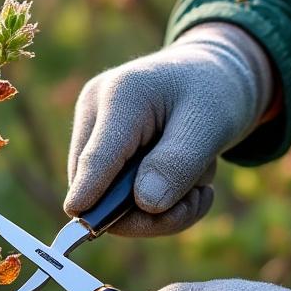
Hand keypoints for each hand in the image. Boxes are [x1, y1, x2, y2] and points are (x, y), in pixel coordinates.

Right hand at [64, 23, 271, 236]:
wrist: (209, 76)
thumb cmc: (213, 94)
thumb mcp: (211, 124)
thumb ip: (179, 163)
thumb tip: (145, 205)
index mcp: (121, 95)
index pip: (99, 155)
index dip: (90, 188)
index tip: (78, 214)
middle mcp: (95, 110)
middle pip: (97, 185)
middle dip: (150, 210)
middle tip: (200, 198)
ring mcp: (92, 130)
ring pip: (106, 198)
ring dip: (159, 208)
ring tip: (198, 181)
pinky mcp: (98, 149)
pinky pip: (115, 197)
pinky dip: (154, 203)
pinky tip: (184, 181)